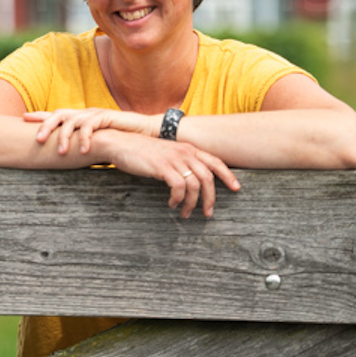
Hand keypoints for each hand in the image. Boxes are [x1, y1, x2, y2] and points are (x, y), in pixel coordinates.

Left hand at [25, 108, 155, 154]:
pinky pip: (91, 125)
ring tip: (60, 151)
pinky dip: (86, 138)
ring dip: (65, 136)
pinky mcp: (107, 117)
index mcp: (81, 119)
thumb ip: (83, 147)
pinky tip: (83, 151)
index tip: (23, 118)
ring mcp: (95, 114)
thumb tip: (67, 158)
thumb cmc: (122, 140)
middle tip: (38, 139)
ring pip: (73, 120)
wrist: (147, 131)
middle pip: (60, 114)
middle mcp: (85, 114)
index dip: (40, 116)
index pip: (56, 115)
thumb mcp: (98, 144)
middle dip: (46, 125)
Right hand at [99, 130, 240, 218]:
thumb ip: (180, 160)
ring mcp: (173, 159)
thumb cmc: (141, 151)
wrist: (120, 143)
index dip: (228, 175)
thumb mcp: (166, 153)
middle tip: (208, 213)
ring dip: (192, 203)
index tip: (236, 188)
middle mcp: (183, 152)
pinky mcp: (162, 167)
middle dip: (210, 198)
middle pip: (208, 177)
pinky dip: (178, 199)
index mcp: (187, 148)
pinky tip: (172, 204)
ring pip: (195, 185)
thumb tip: (192, 177)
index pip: (215, 161)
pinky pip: (178, 187)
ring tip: (185, 213)